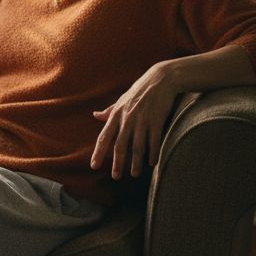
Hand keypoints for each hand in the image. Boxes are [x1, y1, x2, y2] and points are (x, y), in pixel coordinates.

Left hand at [90, 62, 178, 179]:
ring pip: (137, 146)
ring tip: (134, 174)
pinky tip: (152, 163)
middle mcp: (127, 119)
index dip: (98, 153)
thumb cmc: (139, 90)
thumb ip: (109, 111)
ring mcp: (142, 120)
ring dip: (135, 162)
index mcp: (116, 115)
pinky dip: (153, 153)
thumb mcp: (122, 99)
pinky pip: (154, 141)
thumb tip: (95, 115)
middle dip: (117, 163)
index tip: (94, 166)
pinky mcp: (157, 120)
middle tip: (115, 177)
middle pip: (120, 146)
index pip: (104, 137)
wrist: (160, 79)